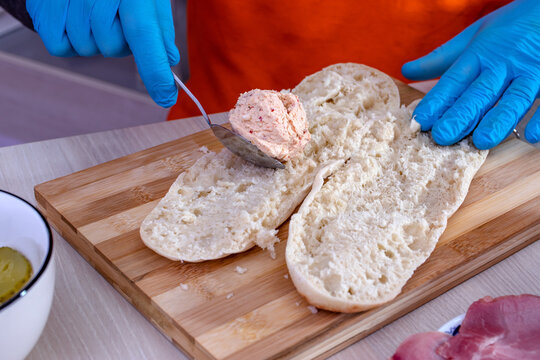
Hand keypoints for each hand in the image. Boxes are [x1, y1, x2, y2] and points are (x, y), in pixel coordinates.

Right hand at [26, 0, 179, 107]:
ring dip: (92, 37)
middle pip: (113, 48)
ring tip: (90, 8)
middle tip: (114, 13)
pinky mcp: (44, 12)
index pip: (146, 39)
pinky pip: (61, 47)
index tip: (166, 96)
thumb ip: (160, 26)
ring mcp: (69, 4)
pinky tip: (72, 16)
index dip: (156, 72)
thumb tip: (169, 59)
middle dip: (118, 39)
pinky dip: (68, 38)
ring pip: (87, 48)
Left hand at [402, 0, 539, 148]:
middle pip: (480, 92)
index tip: (418, 122)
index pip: (454, 81)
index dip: (436, 101)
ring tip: (482, 141)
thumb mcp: (473, 36)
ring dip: (498, 119)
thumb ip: (441, 58)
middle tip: (443, 136)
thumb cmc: (510, 26)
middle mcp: (503, 64)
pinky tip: (532, 137)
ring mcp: (531, 70)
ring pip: (514, 97)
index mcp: (480, 55)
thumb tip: (406, 70)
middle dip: (461, 115)